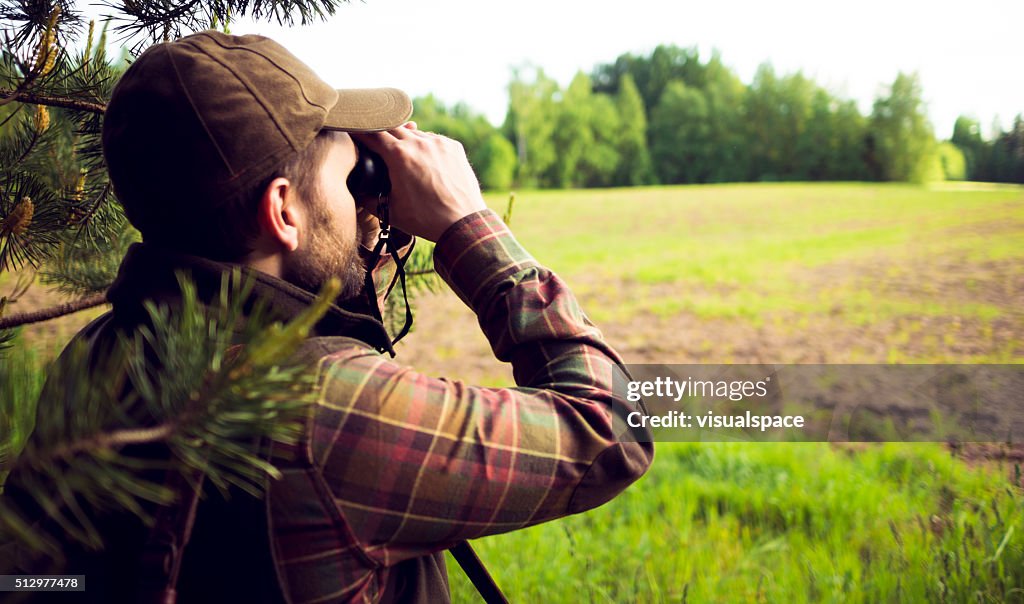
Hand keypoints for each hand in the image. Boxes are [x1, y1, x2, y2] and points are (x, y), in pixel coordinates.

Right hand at [352, 123, 486, 241]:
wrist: (462, 223)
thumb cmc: (425, 219)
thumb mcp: (390, 211)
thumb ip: (367, 199)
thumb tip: (357, 192)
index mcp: (398, 156)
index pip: (371, 134)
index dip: (359, 132)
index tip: (353, 132)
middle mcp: (418, 143)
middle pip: (391, 127)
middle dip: (380, 132)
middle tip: (374, 140)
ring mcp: (438, 143)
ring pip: (414, 133)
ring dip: (404, 140)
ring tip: (402, 155)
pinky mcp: (453, 146)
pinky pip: (433, 139)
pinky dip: (424, 145)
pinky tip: (423, 160)